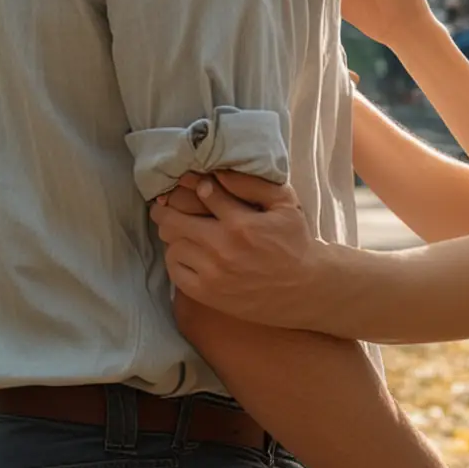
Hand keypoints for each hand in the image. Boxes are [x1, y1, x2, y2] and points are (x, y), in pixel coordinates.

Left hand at [150, 171, 320, 327]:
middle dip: (166, 209)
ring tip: (180, 230)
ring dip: (174, 234)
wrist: (304, 289)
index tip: (190, 183)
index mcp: (242, 223)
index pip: (203, 194)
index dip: (193, 184)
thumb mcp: (285, 205)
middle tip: (164, 205)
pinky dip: (176, 258)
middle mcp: (223, 248)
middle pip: (175, 221)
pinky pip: (175, 270)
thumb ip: (252, 185)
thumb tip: (218, 173)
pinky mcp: (207, 293)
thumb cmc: (294, 242)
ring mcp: (213, 273)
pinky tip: (187, 253)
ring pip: (173, 244)